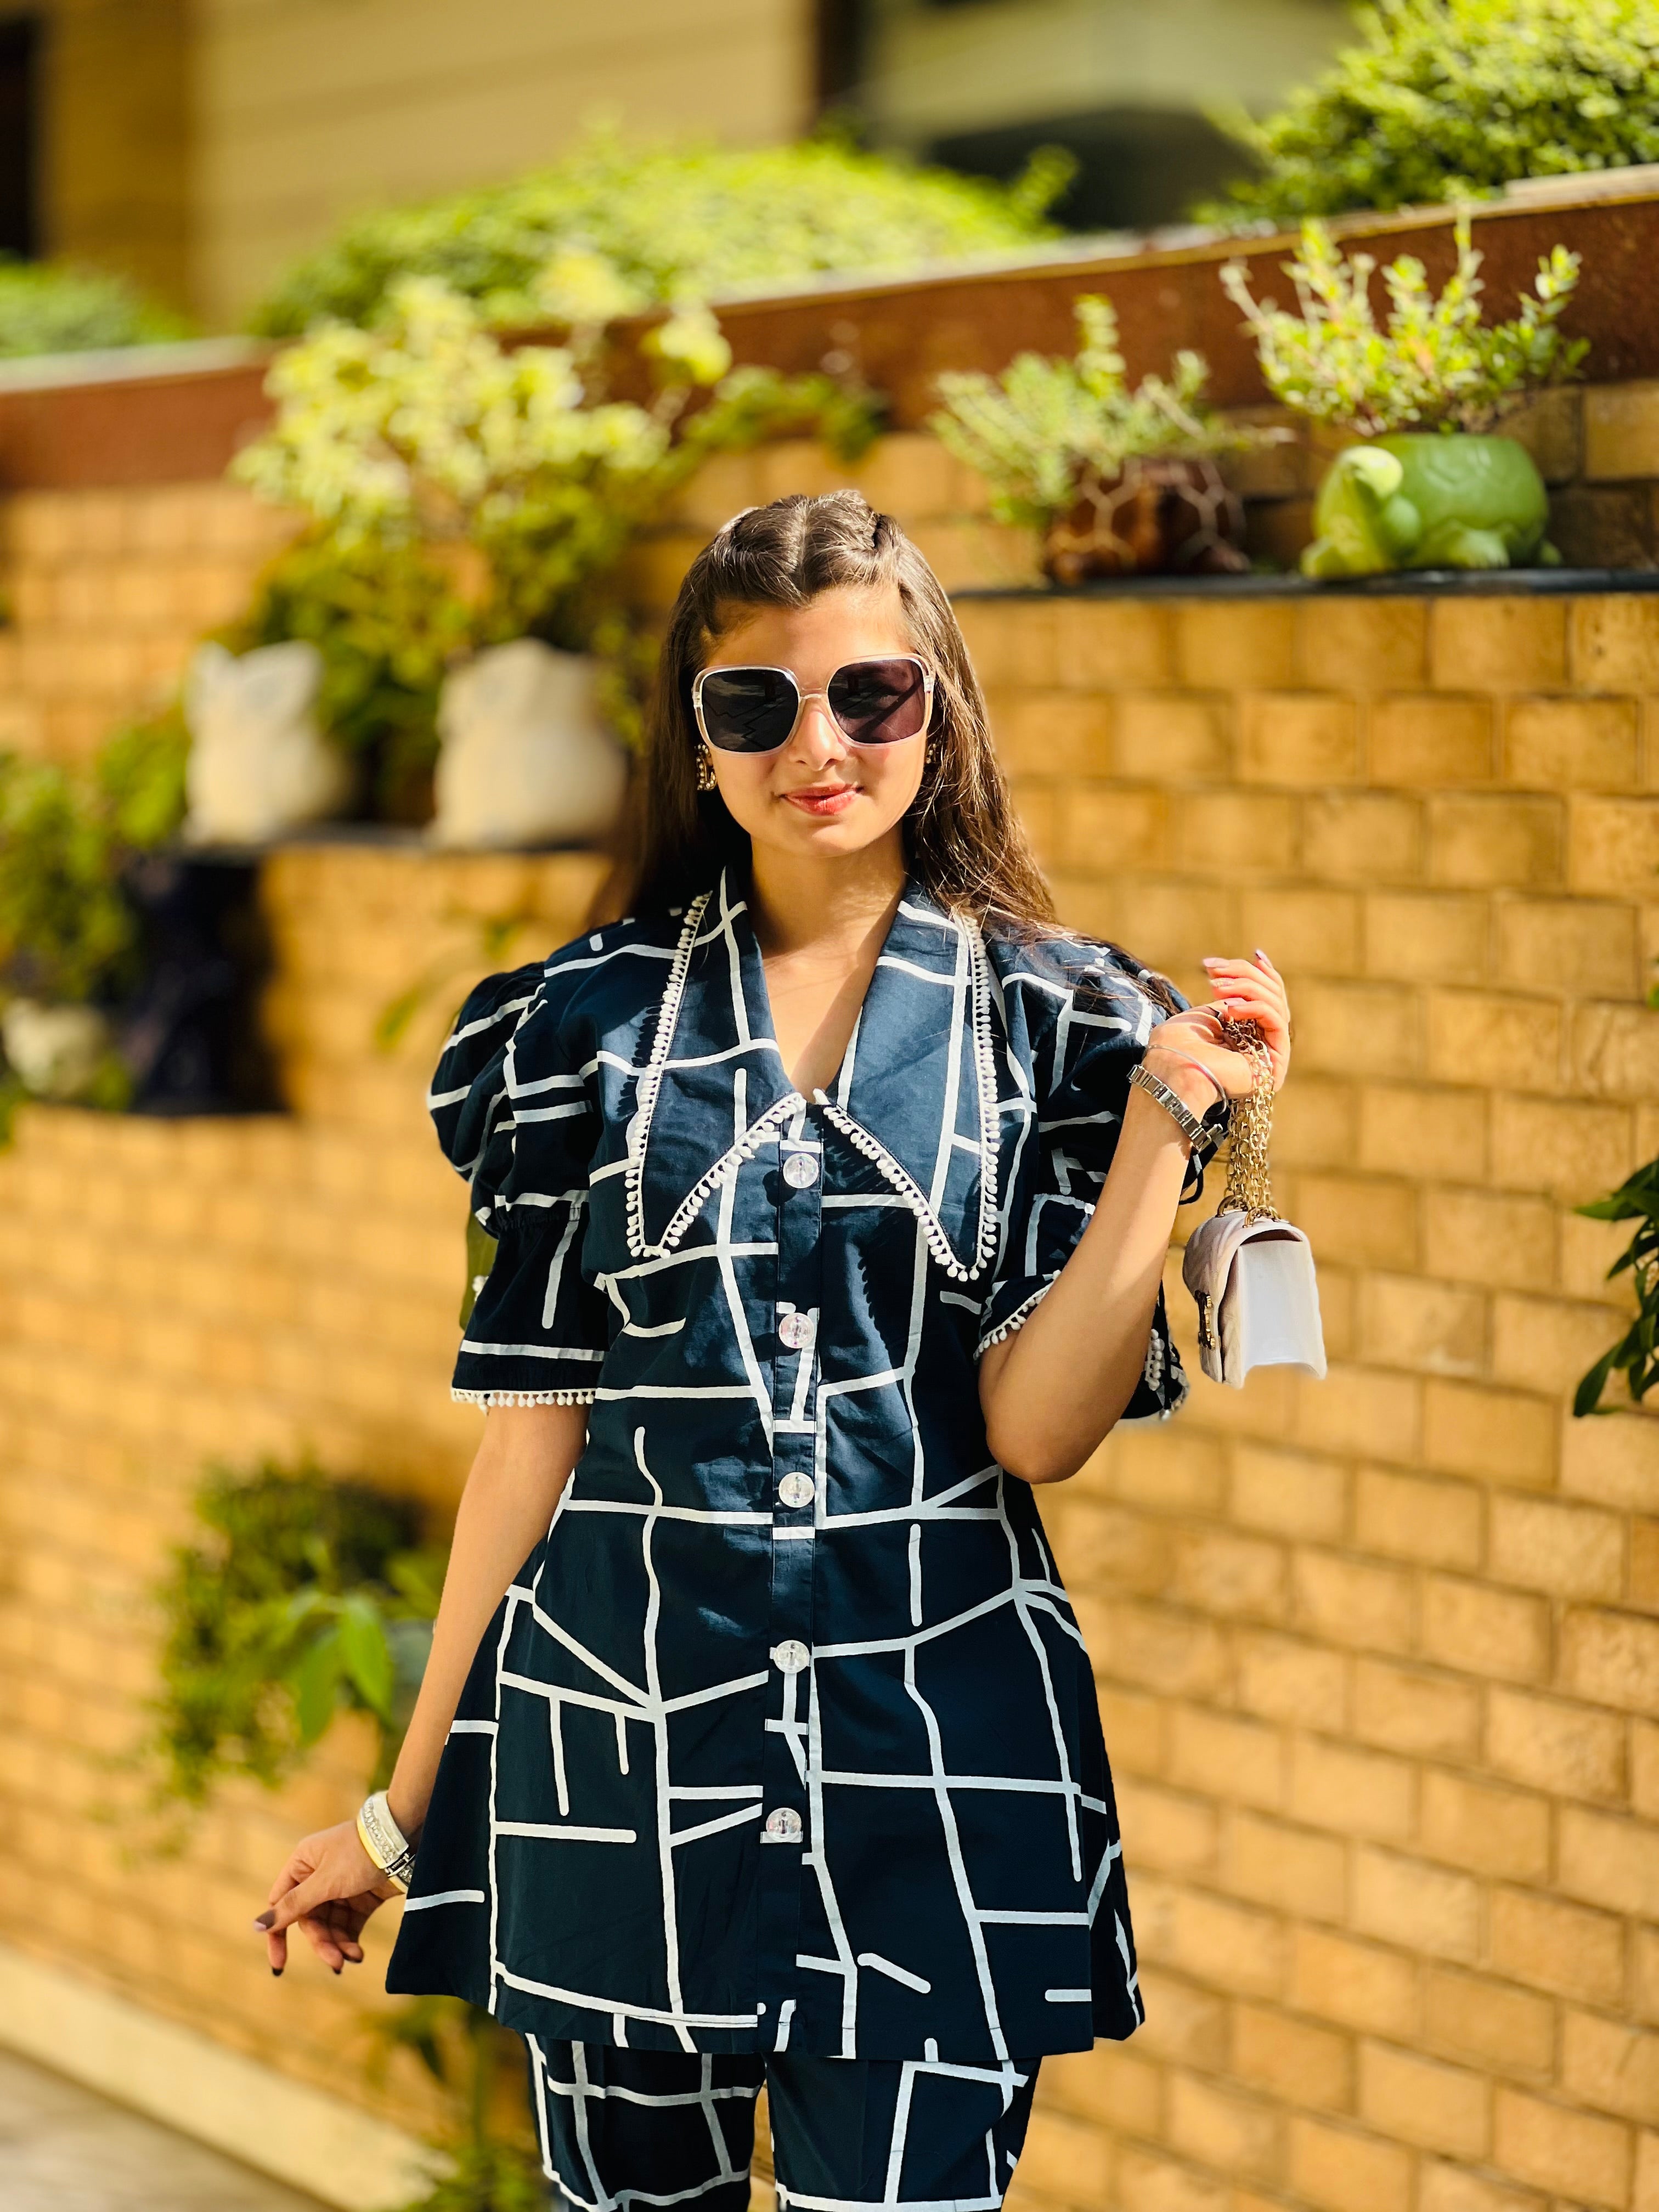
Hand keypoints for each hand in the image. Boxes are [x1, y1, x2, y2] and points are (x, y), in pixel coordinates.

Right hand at [256, 1820, 397, 1975]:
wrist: (404, 1838)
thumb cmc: (359, 1853)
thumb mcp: (324, 1881)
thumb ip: (293, 1906)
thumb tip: (256, 1926)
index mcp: (302, 1864)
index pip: (281, 1905)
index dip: (278, 1935)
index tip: (279, 1966)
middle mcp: (318, 1876)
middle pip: (310, 1920)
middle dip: (321, 1942)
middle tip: (335, 1963)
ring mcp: (340, 1888)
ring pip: (330, 1926)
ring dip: (338, 1944)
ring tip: (352, 1958)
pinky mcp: (361, 1897)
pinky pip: (349, 1925)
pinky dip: (351, 1940)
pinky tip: (358, 1954)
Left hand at [1143, 949, 1290, 1104]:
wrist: (1169, 1072)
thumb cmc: (1177, 1045)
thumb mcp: (1207, 1011)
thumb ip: (1234, 996)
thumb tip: (1254, 969)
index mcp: (1248, 1036)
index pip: (1269, 998)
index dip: (1265, 974)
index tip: (1255, 954)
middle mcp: (1263, 1047)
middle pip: (1273, 997)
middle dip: (1246, 976)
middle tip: (1214, 970)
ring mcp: (1271, 1056)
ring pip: (1276, 1004)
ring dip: (1246, 987)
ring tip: (1216, 987)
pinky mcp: (1275, 1063)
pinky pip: (1275, 1020)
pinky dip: (1254, 1006)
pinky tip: (1229, 1008)